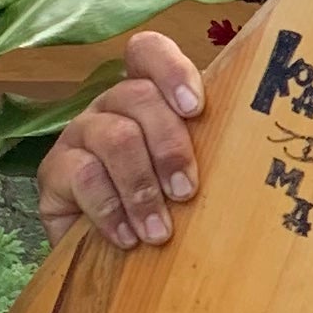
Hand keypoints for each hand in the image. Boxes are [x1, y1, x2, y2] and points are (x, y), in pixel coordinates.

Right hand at [37, 29, 205, 249]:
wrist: (109, 260)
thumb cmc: (165, 210)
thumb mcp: (191, 181)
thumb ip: (216, 159)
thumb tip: (257, 164)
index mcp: (149, 97)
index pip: (149, 52)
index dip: (172, 70)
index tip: (195, 109)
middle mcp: (112, 107)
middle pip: (139, 96)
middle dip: (170, 146)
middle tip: (186, 192)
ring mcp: (81, 134)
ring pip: (114, 137)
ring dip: (143, 188)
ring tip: (160, 232)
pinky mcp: (55, 170)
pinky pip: (84, 176)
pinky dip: (111, 211)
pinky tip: (128, 238)